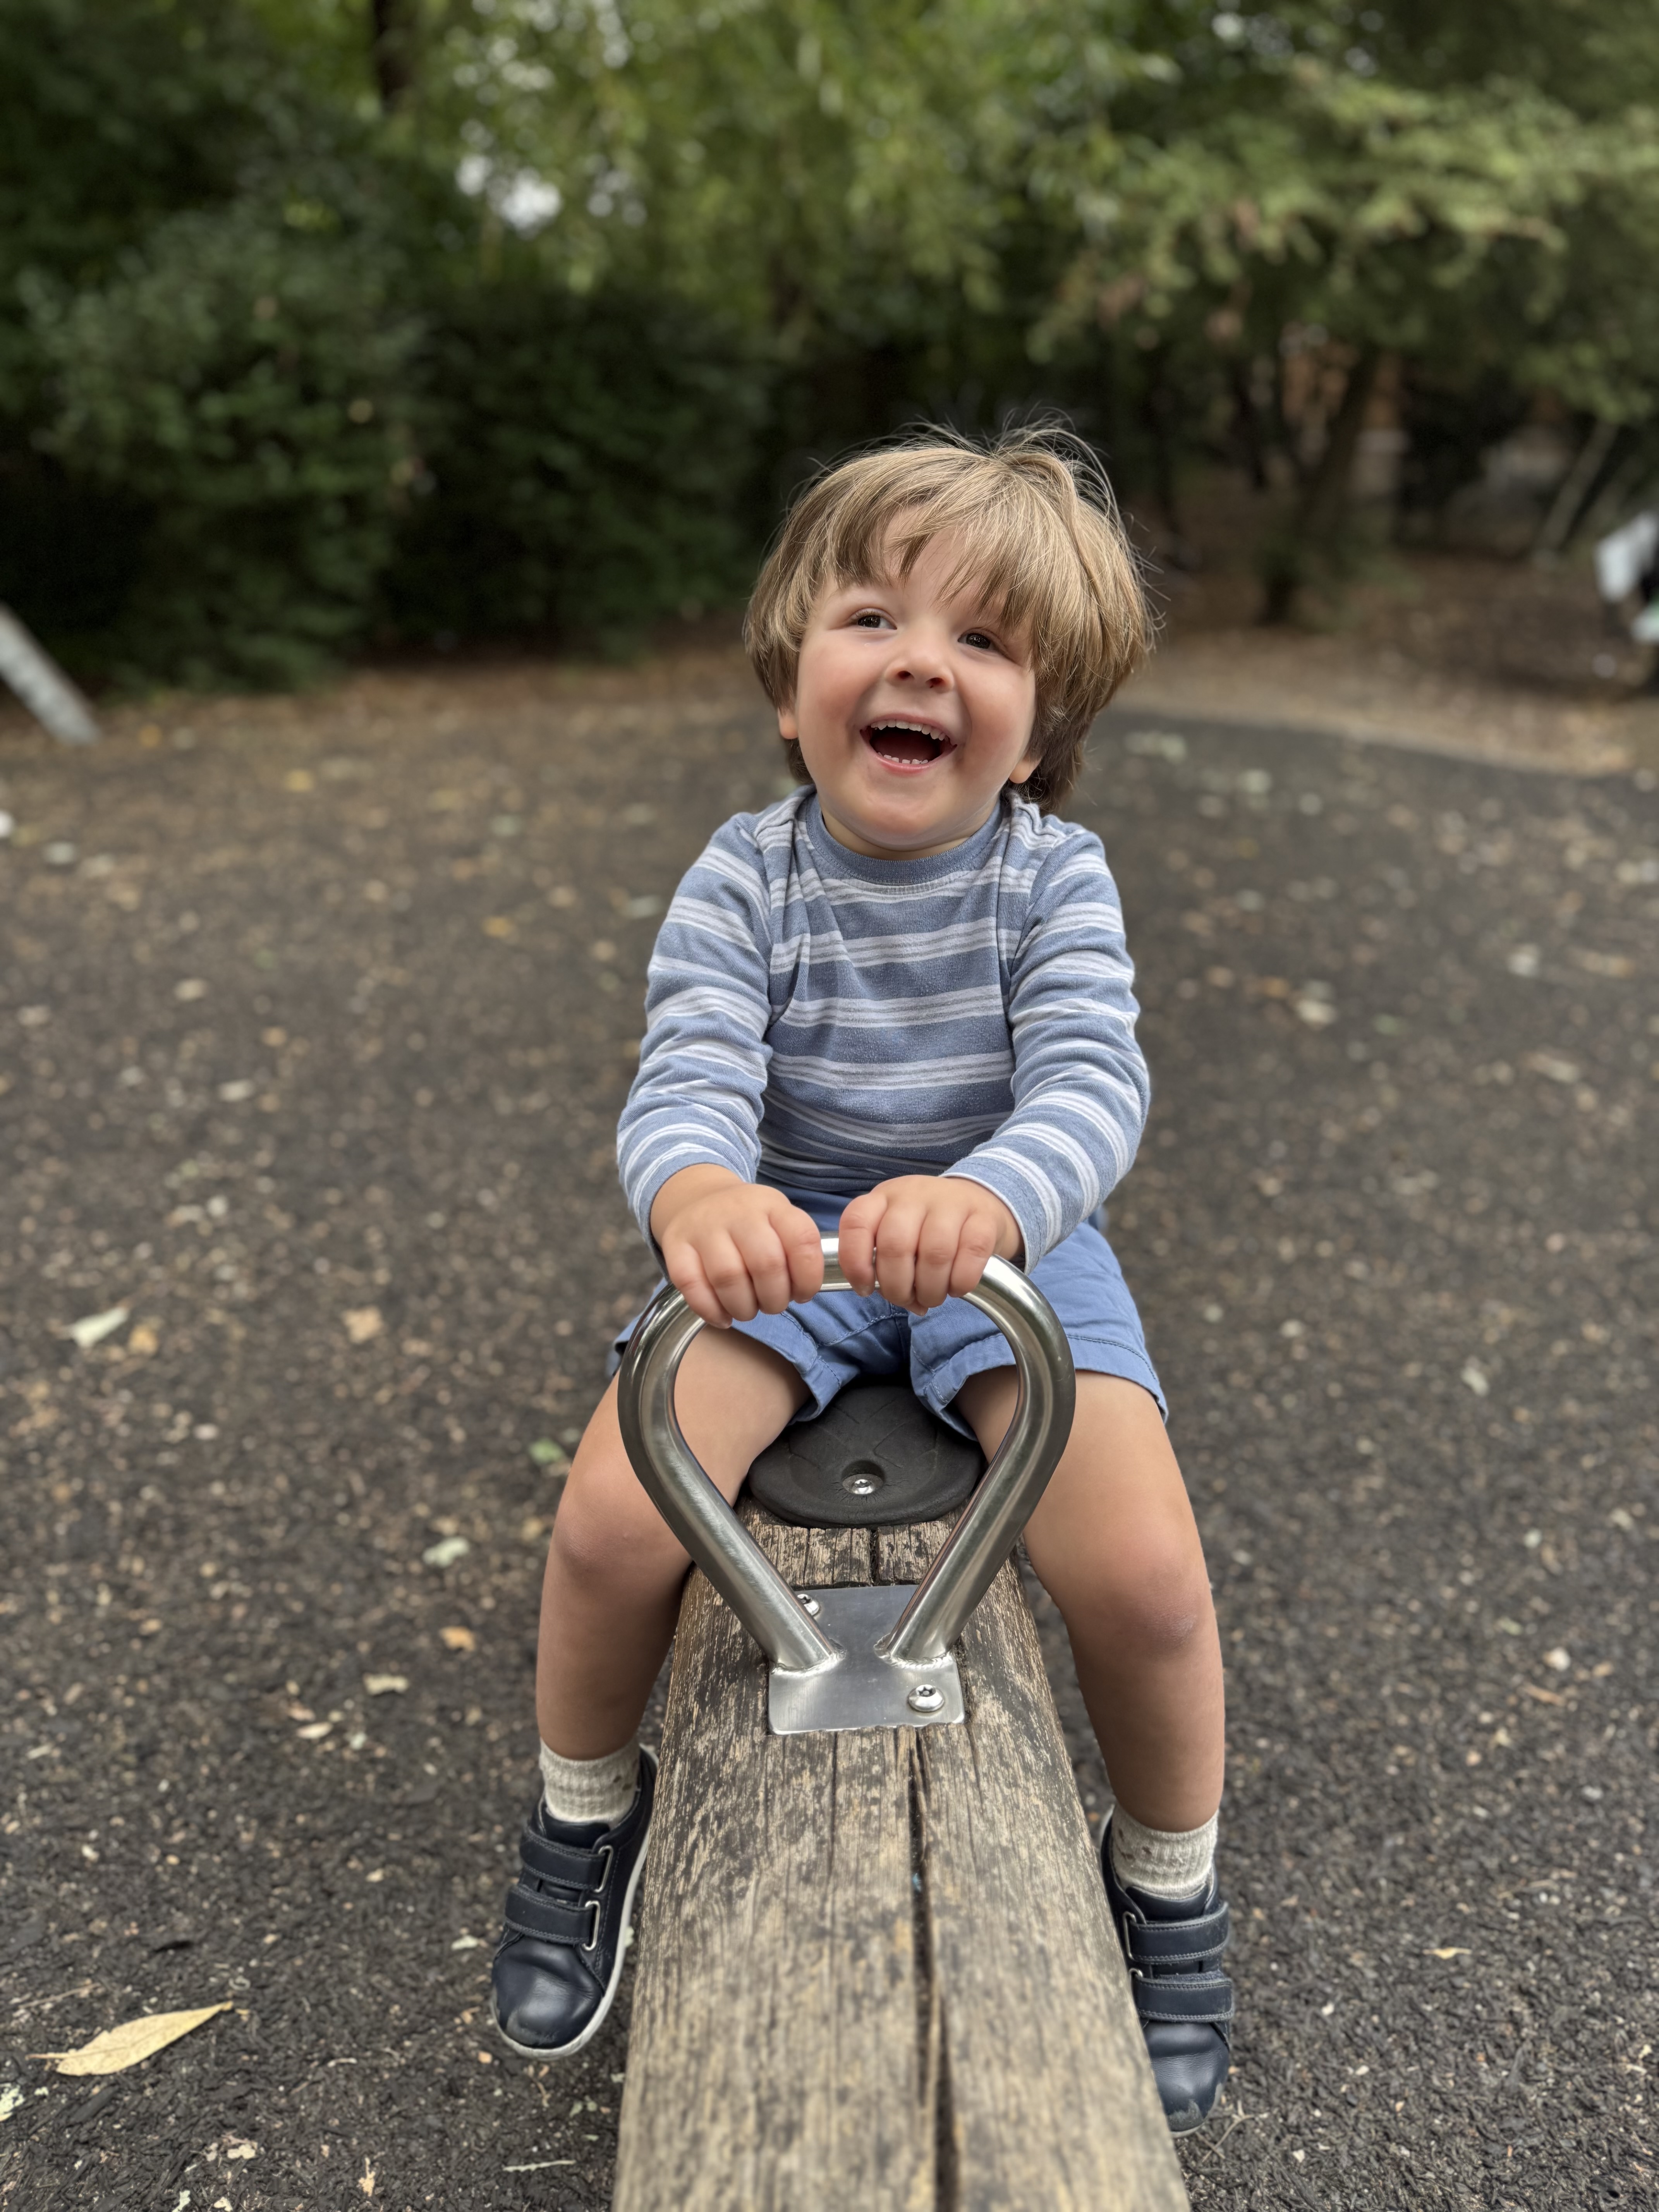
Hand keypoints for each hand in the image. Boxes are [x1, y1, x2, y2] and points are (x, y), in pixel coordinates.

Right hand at [650, 1166, 823, 1327]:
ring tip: (747, 1310)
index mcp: (772, 1205)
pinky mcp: (675, 1243)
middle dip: (774, 1299)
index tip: (802, 1294)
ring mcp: (704, 1226)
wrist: (699, 1199)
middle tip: (772, 1305)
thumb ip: (796, 1250)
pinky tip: (722, 1316)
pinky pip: (691, 1284)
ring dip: (743, 1307)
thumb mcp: (779, 1221)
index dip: (808, 1277)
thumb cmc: (750, 1223)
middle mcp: (738, 1211)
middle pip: (766, 1263)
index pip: (802, 1239)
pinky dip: (710, 1310)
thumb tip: (803, 1292)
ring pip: (728, 1276)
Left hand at [837, 1176, 1022, 1314]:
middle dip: (897, 1287)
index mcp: (883, 1198)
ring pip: (934, 1253)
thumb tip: (902, 1299)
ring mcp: (951, 1202)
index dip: (855, 1263)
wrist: (980, 1202)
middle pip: (895, 1246)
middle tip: (908, 1299)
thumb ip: (887, 1264)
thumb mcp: (899, 1233)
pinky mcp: (983, 1217)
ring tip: (932, 1297)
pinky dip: (960, 1282)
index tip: (866, 1289)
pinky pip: (971, 1255)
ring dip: (930, 1289)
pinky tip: (957, 1288)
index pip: (856, 1223)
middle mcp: (914, 1194)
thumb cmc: (929, 1226)